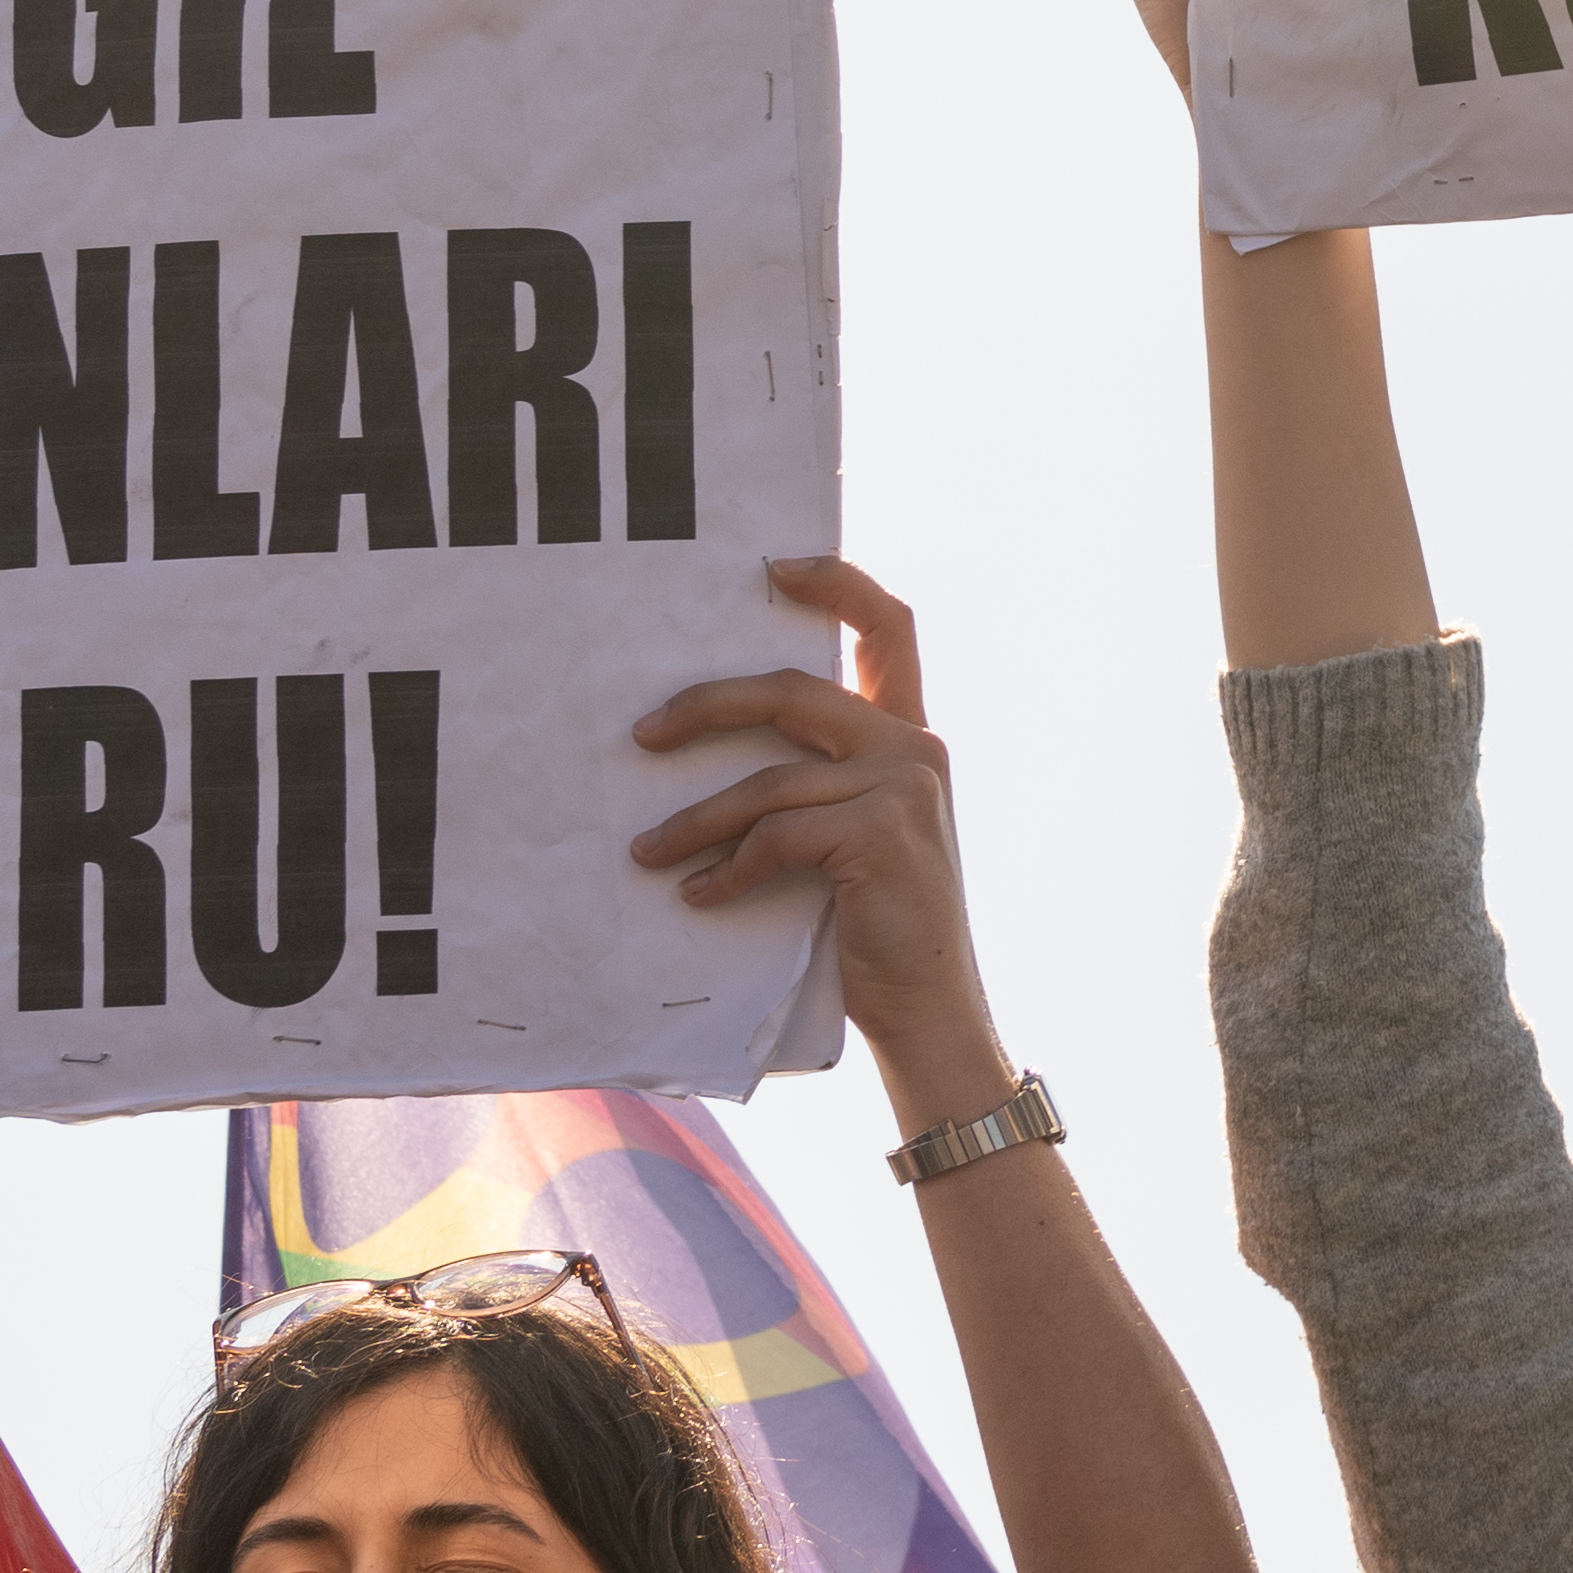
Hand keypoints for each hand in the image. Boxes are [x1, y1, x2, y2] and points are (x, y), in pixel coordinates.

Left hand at [638, 560, 997, 1094]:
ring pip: (768, 781)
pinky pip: (776, 837)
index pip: (888, 626)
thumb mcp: (857, 834)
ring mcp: (902, 787)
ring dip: (696, 820)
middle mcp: (914, 747)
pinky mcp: (881, 833)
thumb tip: (720, 752)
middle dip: (707, 706)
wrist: (929, 1005)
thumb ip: (821, 782)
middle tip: (644, 734)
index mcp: (910, 735)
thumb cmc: (877, 925)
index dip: (837, 582)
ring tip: (647, 851)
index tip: (775, 567)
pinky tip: (698, 896)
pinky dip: (726, 869)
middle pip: (792, 692)